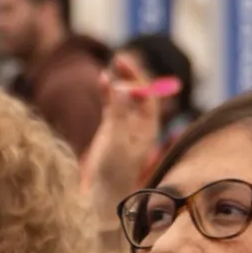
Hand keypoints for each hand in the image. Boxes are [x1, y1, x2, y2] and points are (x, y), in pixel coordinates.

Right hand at [79, 51, 163, 214]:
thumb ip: (118, 114)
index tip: (128, 68)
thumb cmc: (113, 171)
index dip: (140, 81)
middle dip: (131, 77)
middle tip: (120, 60)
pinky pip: (111, 104)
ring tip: (111, 67)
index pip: (149, 98)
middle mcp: (139, 125)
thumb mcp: (115, 141)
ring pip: (124, 97)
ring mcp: (124, 126)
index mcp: (148, 129)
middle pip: (138, 94)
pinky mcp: (110, 129)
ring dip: (119, 82)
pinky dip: (108, 93)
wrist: (102, 192)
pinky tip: (102, 80)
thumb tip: (121, 88)